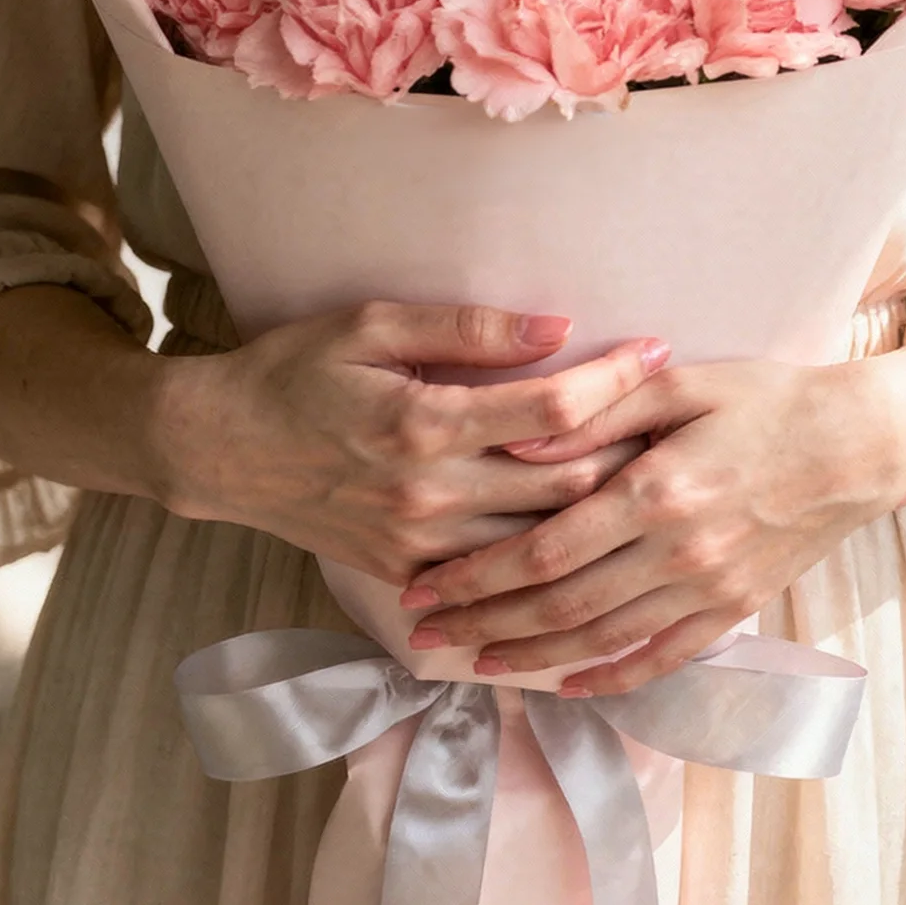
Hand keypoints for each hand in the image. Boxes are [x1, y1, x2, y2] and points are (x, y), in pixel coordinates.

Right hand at [148, 302, 668, 585]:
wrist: (220, 451)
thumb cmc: (295, 373)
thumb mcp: (372, 326)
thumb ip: (468, 330)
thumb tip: (557, 327)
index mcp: (426, 425)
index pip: (551, 409)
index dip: (616, 379)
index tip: (660, 349)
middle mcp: (431, 495)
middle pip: (566, 485)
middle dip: (634, 452)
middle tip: (685, 421)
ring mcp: (422, 546)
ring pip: (544, 542)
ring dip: (604, 512)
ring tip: (660, 476)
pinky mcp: (410, 575)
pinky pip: (500, 578)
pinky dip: (550, 558)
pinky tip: (594, 536)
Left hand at [395, 355, 905, 695]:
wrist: (862, 445)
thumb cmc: (767, 399)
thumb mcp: (679, 384)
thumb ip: (595, 412)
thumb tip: (515, 442)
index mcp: (656, 492)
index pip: (543, 550)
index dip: (476, 574)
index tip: (423, 584)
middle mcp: (677, 554)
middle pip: (559, 606)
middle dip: (482, 622)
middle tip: (422, 634)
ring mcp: (708, 590)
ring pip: (601, 640)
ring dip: (530, 656)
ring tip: (472, 662)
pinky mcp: (734, 609)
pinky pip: (661, 658)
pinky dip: (610, 677)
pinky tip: (566, 684)